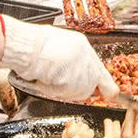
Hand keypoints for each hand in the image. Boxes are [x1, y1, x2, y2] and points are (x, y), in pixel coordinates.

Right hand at [0, 18, 117, 101]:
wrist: (27, 46)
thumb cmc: (33, 44)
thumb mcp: (56, 45)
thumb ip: (68, 60)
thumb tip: (70, 73)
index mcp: (81, 44)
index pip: (98, 68)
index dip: (103, 83)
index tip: (110, 93)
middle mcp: (86, 56)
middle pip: (92, 82)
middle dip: (77, 88)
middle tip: (59, 83)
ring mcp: (82, 68)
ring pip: (80, 91)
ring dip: (63, 89)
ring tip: (46, 76)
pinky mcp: (75, 80)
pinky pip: (65, 93)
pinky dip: (52, 90)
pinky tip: (43, 79)